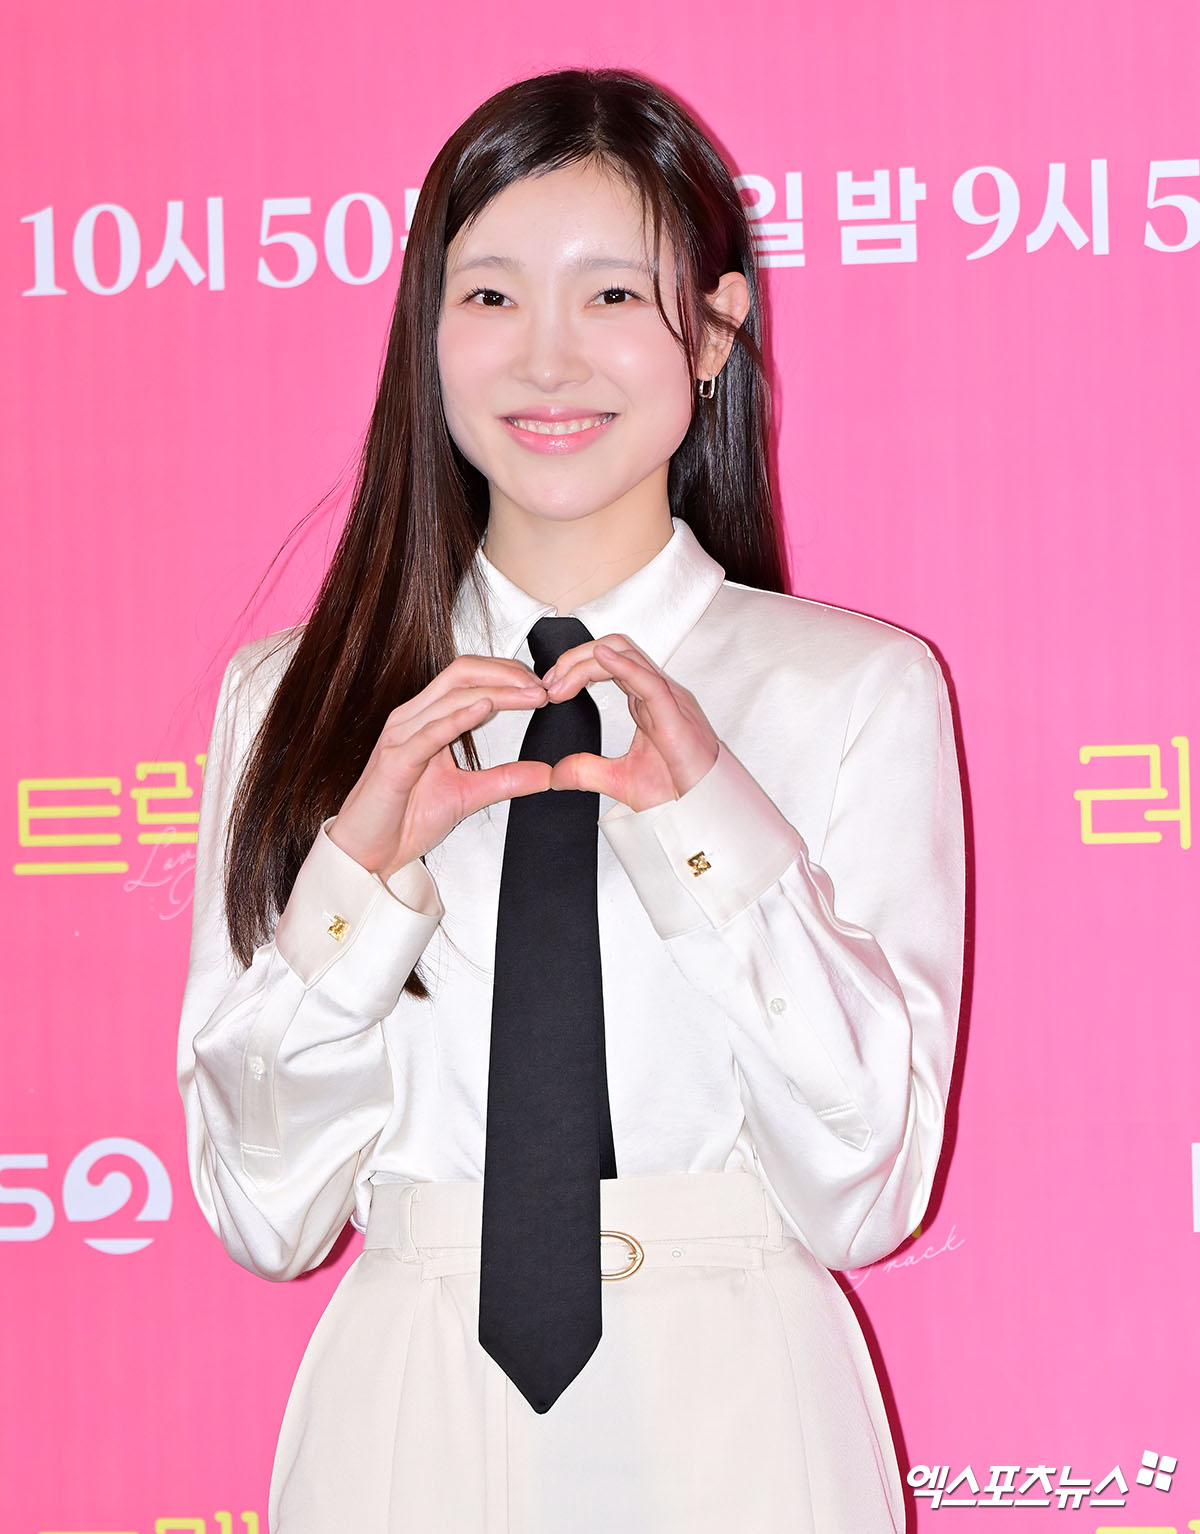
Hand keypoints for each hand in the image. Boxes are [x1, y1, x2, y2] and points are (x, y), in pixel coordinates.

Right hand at [327, 655, 550, 879]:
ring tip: (530, 695)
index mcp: (427, 719)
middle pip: (462, 674)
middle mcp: (412, 719)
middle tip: (542, 686)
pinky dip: (459, 718)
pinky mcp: (395, 761)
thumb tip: (546, 772)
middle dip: (506, 673)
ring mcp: (401, 736)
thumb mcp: (467, 795)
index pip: (469, 677)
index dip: (507, 674)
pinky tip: (485, 708)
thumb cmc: (403, 819)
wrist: (367, 853)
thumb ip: (504, 780)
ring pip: (451, 696)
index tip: (541, 687)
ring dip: (496, 692)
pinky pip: (429, 733)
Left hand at [542, 634, 718, 811]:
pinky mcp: (676, 714)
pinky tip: (600, 660)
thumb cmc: (676, 790)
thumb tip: (555, 774)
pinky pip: (649, 680)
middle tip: (548, 681)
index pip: (608, 664)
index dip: (575, 668)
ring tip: (561, 680)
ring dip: (588, 661)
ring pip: (627, 656)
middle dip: (575, 658)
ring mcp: (668, 699)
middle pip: (614, 650)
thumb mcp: (617, 780)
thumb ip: (585, 771)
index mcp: (645, 702)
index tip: (550, 686)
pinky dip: (623, 666)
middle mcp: (656, 693)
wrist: (700, 811)